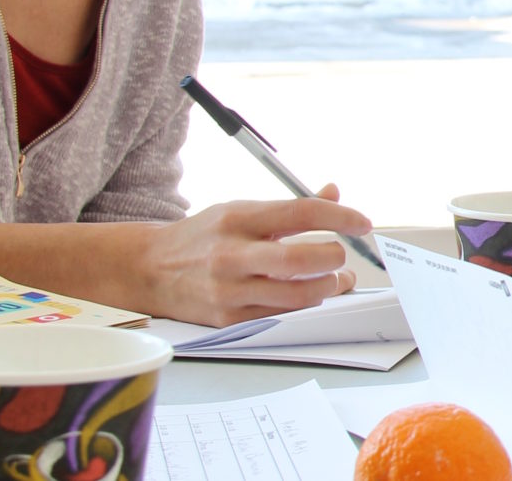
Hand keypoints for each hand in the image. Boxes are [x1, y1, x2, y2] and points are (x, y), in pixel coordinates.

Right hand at [142, 182, 371, 327]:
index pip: (298, 212)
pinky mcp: (230, 320)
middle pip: (298, 261)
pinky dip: (303, 305)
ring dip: (327, 287)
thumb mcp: (239, 210)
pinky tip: (309, 294)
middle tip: (343, 254)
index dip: (338, 217)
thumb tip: (333, 192)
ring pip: (296, 296)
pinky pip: (280, 316)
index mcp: (237, 218)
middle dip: (333, 259)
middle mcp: (232, 254)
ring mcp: (230, 291)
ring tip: (336, 278)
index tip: (362, 221)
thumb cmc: (202, 236)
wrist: (150, 269)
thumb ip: (289, 207)